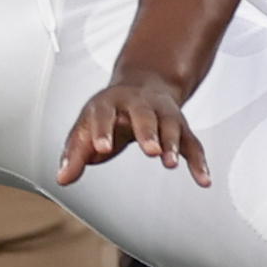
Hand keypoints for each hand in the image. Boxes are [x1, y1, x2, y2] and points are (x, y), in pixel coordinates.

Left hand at [59, 71, 208, 186]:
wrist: (142, 86)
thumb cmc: (109, 113)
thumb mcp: (85, 129)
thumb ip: (74, 154)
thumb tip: (62, 178)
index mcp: (109, 103)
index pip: (103, 115)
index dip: (102, 130)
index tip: (101, 148)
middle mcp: (138, 104)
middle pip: (144, 115)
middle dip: (148, 132)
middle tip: (149, 150)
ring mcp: (162, 114)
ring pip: (171, 126)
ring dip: (172, 144)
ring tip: (171, 163)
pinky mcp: (180, 127)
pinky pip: (192, 143)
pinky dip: (199, 162)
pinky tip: (203, 180)